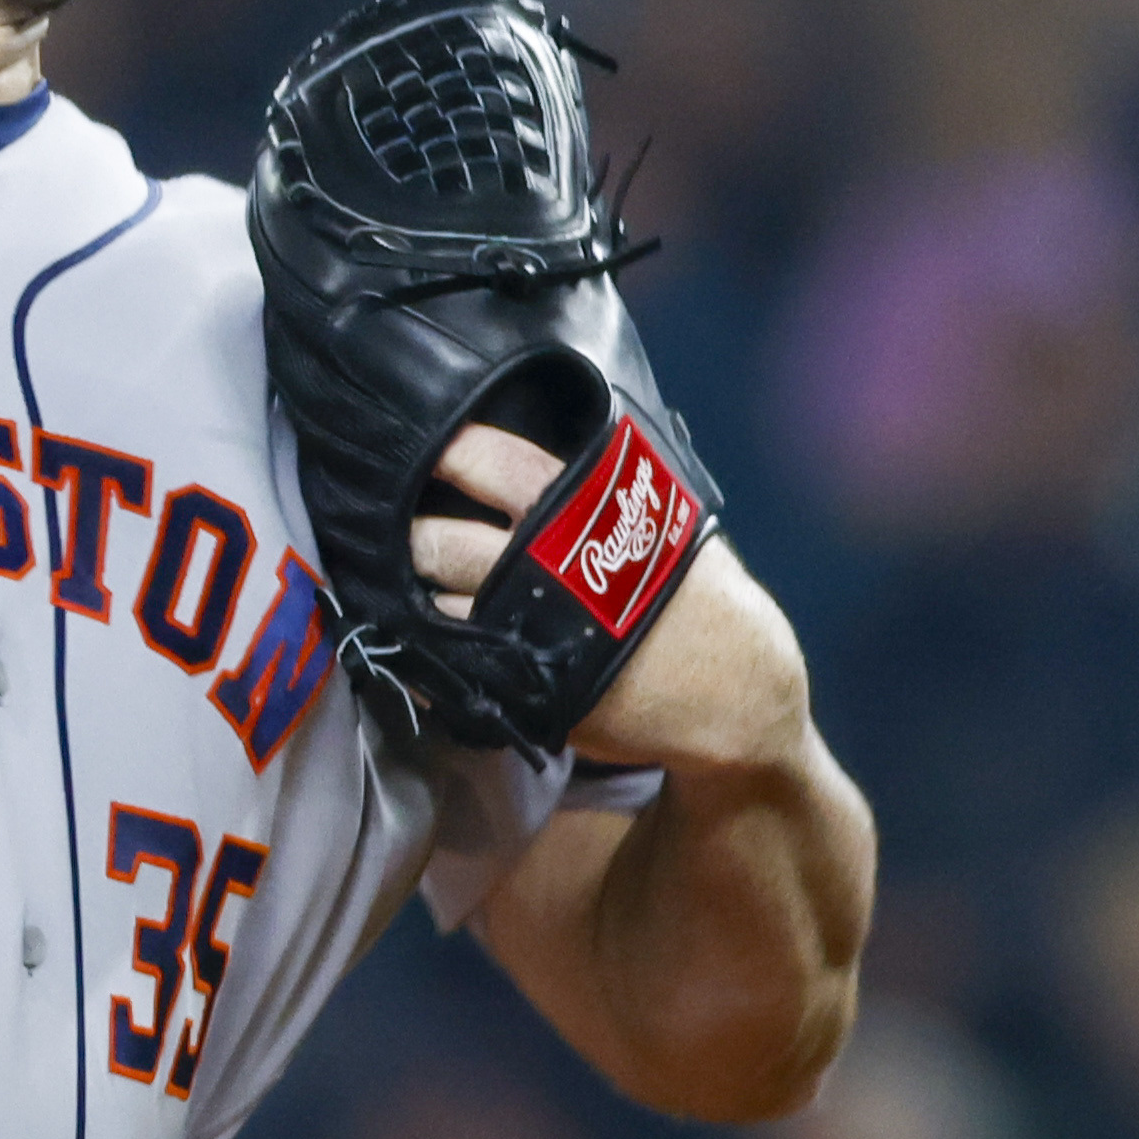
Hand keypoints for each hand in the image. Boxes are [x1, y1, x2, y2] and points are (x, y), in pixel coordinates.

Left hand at [410, 424, 809, 772]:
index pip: (493, 462)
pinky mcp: (525, 690)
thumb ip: (602, 494)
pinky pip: (448, 669)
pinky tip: (422, 648)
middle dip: (410, 536)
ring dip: (415, 597)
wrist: (737, 693)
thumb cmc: (703, 600)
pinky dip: (427, 658)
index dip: (447, 452)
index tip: (413, 445)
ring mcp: (529, 633)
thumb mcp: (664, 524)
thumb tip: (546, 464)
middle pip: (440, 541)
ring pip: (436, 606)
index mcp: (581, 510)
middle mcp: (543, 565)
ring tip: (413, 589)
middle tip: (401, 533)